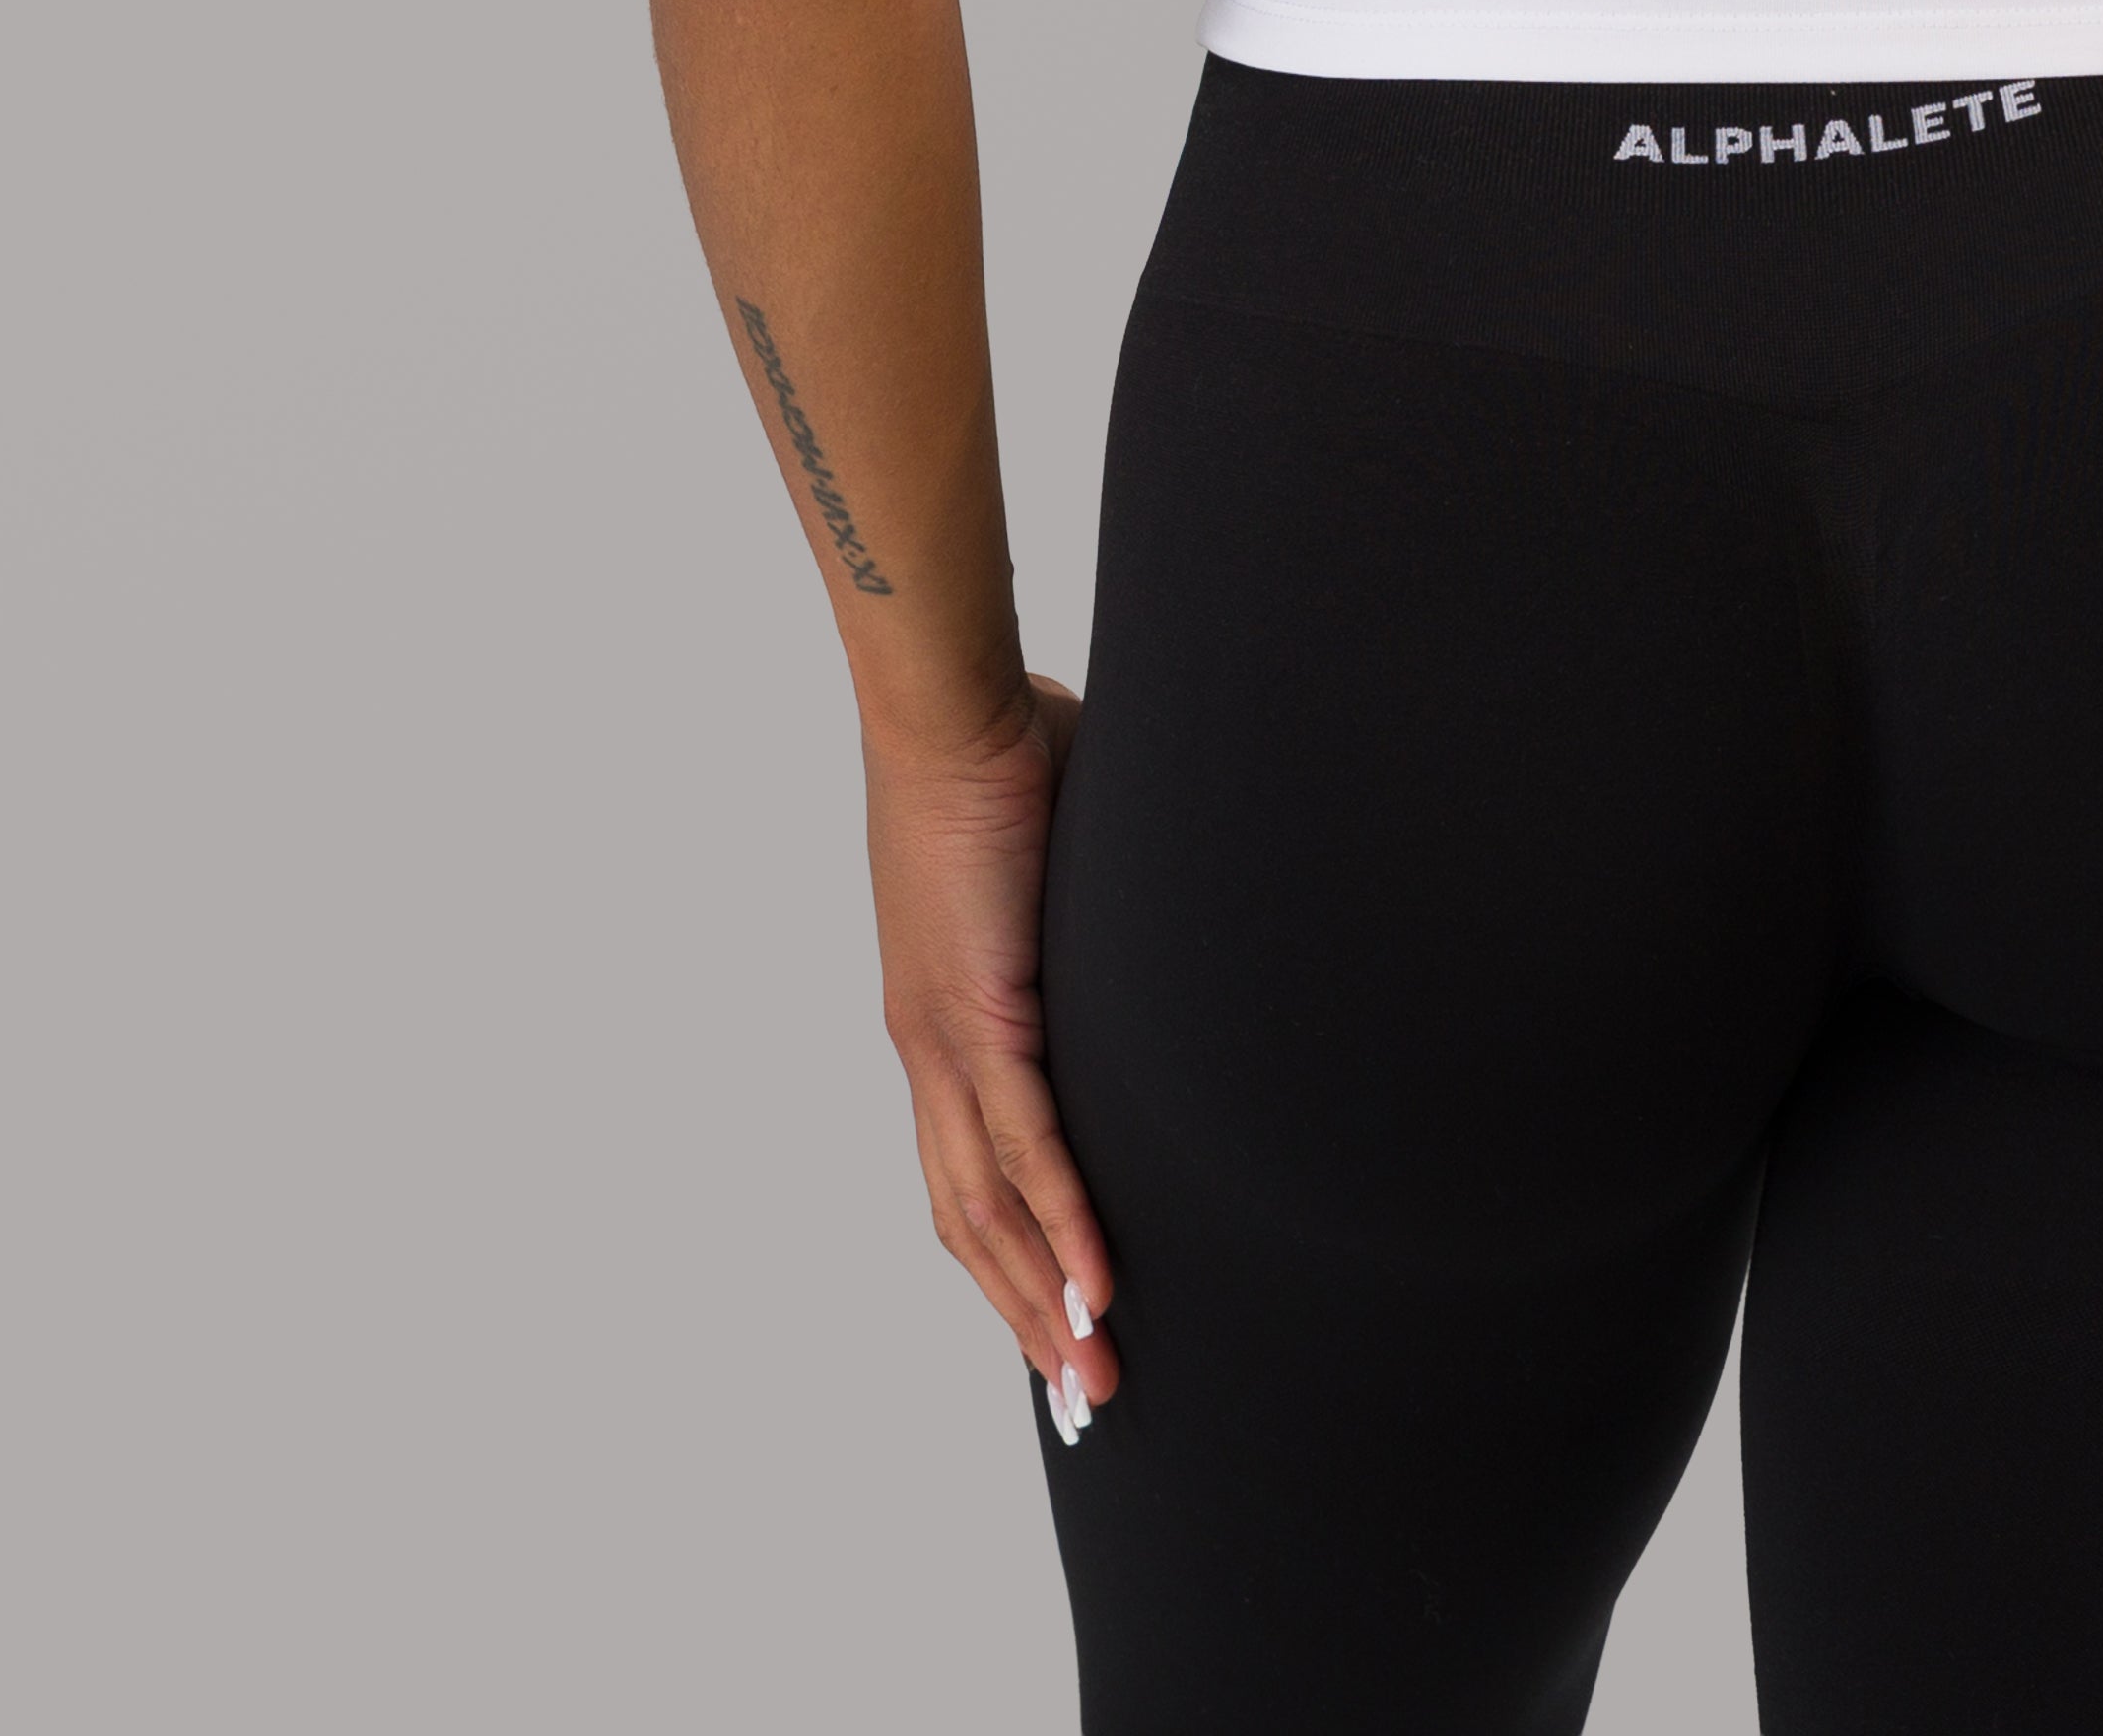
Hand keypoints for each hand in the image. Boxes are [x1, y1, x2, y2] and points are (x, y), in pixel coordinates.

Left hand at [865, 675, 1119, 1435]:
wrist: (949, 709)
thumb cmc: (1006, 749)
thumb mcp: (1068, 852)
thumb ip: (1103, 892)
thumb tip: (1171, 868)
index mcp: (943, 1021)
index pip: (970, 1171)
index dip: (1009, 1255)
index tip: (1053, 1321)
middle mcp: (931, 1052)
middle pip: (972, 1222)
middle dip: (1026, 1316)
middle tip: (1082, 1393)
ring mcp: (946, 1043)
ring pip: (991, 1210)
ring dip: (1042, 1300)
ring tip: (1093, 1374)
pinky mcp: (978, 1015)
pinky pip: (1024, 1146)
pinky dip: (1061, 1223)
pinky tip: (1093, 1284)